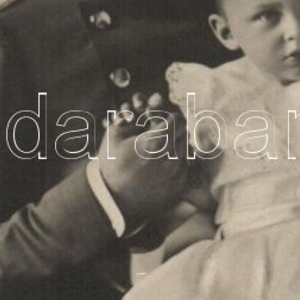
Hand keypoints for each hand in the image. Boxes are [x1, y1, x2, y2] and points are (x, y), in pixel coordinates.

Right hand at [98, 92, 187, 223]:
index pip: (177, 119)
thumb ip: (132, 114)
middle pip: (184, 134)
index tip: (160, 121)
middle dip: (173, 131)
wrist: (112, 200)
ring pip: (187, 150)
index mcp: (155, 142)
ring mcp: (177, 174)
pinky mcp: (179, 187)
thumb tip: (151, 98)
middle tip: (160, 135)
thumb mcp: (115, 134)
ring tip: (161, 151)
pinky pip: (186, 168)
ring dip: (177, 146)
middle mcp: (170, 157)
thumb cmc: (112, 164)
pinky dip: (178, 164)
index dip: (168, 117)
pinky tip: (163, 166)